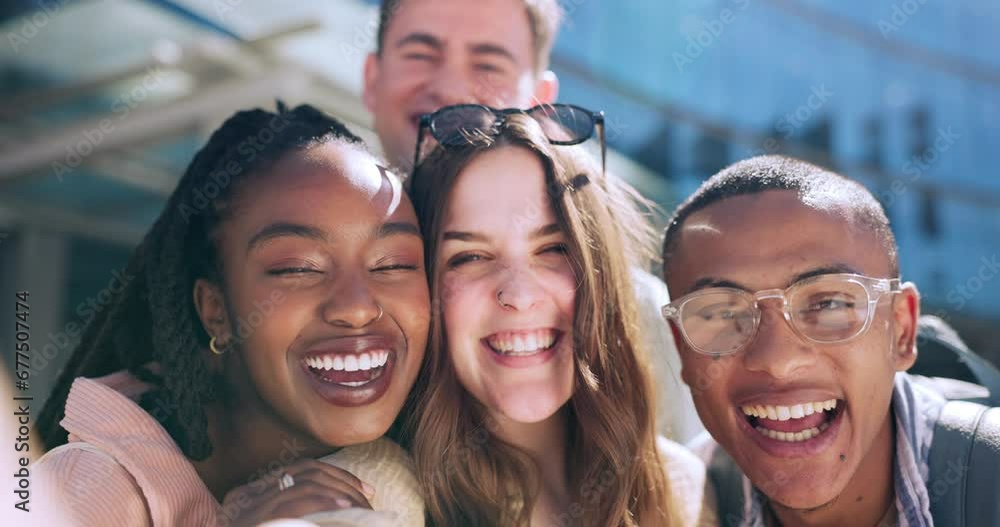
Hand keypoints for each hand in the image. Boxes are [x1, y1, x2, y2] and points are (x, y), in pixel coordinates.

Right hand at [220, 459, 374, 525]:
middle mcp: (248, 496)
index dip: (337, 475)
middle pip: (305, 472)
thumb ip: (294, 512)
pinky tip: (344, 511)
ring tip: (360, 506)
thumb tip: (337, 508)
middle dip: (342, 481)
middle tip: (367, 497)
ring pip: (303, 484)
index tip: (363, 489)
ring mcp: (249, 508)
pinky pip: (292, 503)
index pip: (302, 471)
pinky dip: (322, 504)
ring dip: (338, 493)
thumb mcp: (274, 521)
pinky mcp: (254, 521)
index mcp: (252, 496)